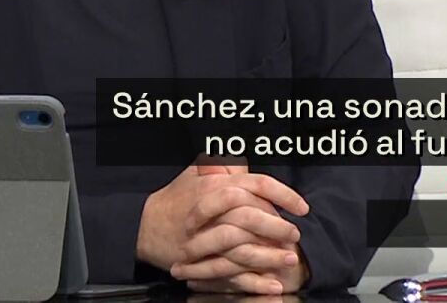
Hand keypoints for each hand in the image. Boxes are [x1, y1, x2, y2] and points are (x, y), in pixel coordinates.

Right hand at [136, 161, 310, 294]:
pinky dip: (256, 281)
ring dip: (271, 256)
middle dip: (278, 227)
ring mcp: (206, 240)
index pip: (258, 185)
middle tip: (295, 234)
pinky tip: (274, 284)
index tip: (302, 207)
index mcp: (216, 187)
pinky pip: (233, 274)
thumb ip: (224, 165)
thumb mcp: (196, 172)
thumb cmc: (175, 198)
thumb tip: (246, 162)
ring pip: (244, 248)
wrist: (144, 226)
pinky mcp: (202, 264)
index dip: (284, 195)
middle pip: (252, 217)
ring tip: (289, 259)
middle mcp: (212, 212)